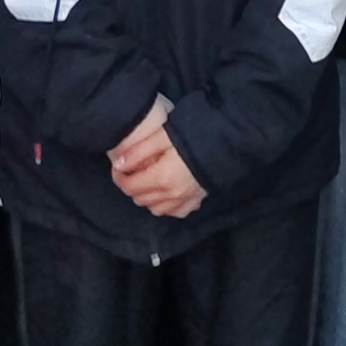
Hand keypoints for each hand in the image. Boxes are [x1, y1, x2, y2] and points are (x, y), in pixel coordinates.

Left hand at [109, 102, 205, 219]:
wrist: (227, 139)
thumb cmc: (194, 133)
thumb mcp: (163, 134)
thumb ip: (139, 151)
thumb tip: (118, 164)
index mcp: (161, 178)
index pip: (130, 186)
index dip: (120, 177)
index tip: (118, 167)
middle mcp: (171, 195)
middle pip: (140, 198)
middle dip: (132, 186)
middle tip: (131, 170)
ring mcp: (185, 200)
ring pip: (155, 208)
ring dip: (147, 197)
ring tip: (147, 180)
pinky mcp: (197, 201)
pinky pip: (174, 212)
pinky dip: (166, 205)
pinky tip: (166, 193)